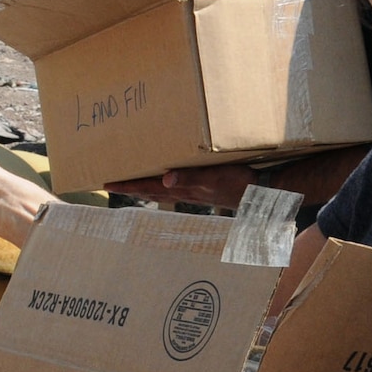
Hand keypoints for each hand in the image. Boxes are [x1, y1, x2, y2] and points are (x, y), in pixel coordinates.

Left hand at [115, 163, 260, 209]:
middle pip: (149, 190)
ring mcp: (195, 193)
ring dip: (145, 187)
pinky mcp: (205, 191)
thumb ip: (190, 177)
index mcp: (182, 188)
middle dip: (130, 187)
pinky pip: (177, 189)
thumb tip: (165, 180)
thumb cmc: (239, 183)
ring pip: (162, 190)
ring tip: (131, 184)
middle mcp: (185, 192)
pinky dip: (165, 186)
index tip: (108, 184)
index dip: (127, 185)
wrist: (263, 194)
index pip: (147, 187)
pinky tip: (168, 183)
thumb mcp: (214, 177)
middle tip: (111, 184)